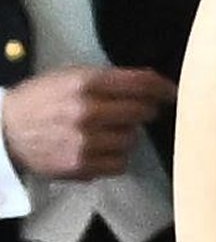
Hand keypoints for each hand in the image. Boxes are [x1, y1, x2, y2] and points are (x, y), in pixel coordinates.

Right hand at [1, 66, 176, 180]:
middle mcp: (88, 111)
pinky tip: (101, 149)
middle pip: (142, 111)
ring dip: (126, 135)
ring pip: (132, 139)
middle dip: (144, 111)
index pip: (140, 83)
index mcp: (86, 82)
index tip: (173, 93)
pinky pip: (119, 163)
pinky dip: (115, 157)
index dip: (163, 88)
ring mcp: (85, 140)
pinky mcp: (81, 165)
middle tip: (138, 112)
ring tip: (108, 131)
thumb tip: (147, 86)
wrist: (6, 131)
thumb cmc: (40, 99)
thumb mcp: (70, 76)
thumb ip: (107, 79)